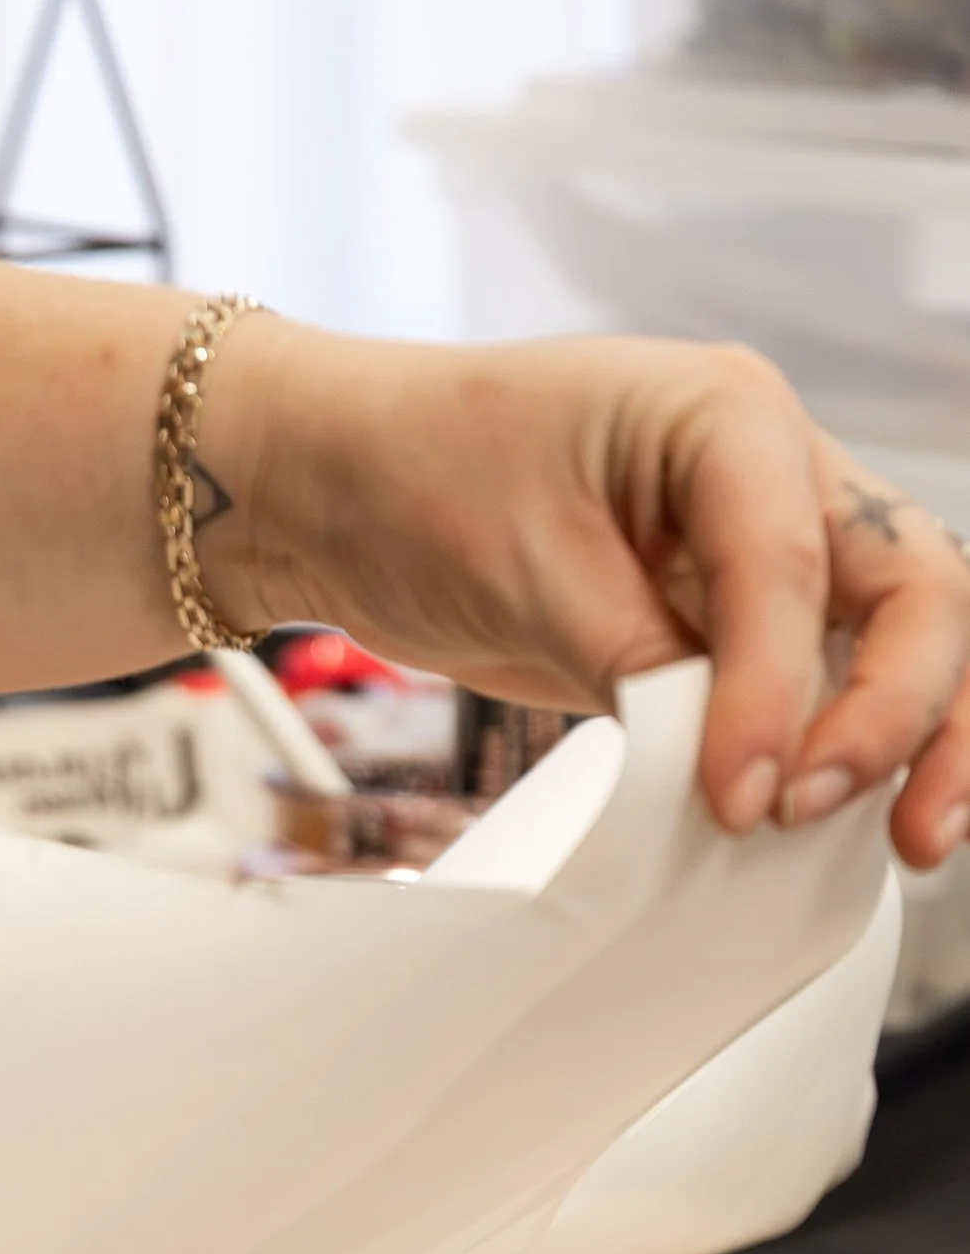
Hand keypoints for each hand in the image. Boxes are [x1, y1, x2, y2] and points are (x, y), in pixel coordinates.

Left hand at [207, 321, 969, 864]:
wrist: (339, 487)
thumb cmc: (416, 479)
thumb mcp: (523, 574)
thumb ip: (637, 663)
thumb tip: (730, 768)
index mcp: (727, 415)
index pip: (794, 563)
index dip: (779, 691)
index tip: (743, 796)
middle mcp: (773, 470)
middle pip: (910, 587)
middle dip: (899, 710)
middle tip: (824, 815)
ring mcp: (764, 543)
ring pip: (899, 634)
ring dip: (914, 735)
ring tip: (911, 838)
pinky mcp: (730, 617)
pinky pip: (823, 678)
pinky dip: (841, 746)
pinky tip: (834, 825)